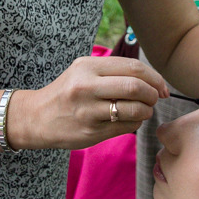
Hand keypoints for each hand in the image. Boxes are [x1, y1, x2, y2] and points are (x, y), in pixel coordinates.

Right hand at [9, 56, 168, 150]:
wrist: (36, 118)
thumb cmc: (67, 93)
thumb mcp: (83, 72)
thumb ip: (113, 71)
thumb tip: (152, 79)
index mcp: (88, 67)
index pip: (133, 68)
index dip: (155, 77)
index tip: (162, 86)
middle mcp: (87, 87)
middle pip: (136, 87)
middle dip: (153, 94)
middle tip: (156, 98)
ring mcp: (89, 111)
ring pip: (135, 109)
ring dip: (147, 111)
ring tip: (144, 110)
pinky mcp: (91, 132)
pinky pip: (127, 127)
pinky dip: (136, 123)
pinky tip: (130, 120)